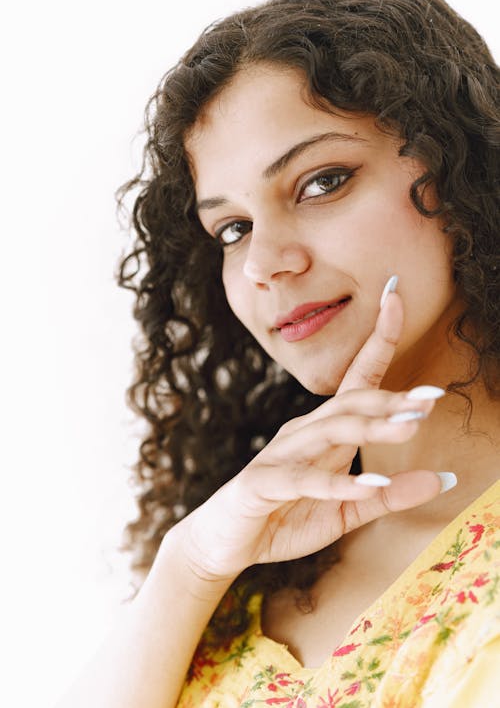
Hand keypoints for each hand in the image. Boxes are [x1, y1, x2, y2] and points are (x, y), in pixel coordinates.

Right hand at [176, 288, 443, 581]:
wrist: (226, 543)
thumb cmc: (285, 518)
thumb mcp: (346, 512)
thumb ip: (389, 496)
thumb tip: (444, 478)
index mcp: (324, 433)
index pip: (357, 380)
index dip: (379, 339)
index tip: (396, 296)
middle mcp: (303, 433)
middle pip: (350, 403)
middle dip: (390, 397)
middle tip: (431, 396)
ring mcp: (281, 455)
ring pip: (330, 431)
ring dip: (371, 427)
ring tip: (410, 427)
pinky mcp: (264, 484)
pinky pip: (303, 480)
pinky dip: (337, 483)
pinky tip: (368, 486)